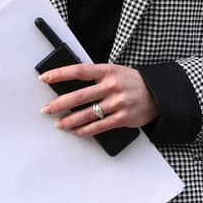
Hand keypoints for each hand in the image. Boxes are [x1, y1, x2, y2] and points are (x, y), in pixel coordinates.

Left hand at [40, 62, 155, 136]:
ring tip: (59, 124)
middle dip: (59, 104)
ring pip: (88, 114)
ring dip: (70, 121)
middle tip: (46, 109)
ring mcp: (118, 103)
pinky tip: (77, 131)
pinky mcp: (124, 118)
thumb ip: (95, 77)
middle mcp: (112, 86)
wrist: (158, 93)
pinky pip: (100, 126)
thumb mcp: (114, 72)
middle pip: (80, 96)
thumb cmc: (131, 82)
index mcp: (108, 71)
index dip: (60, 74)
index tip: (44, 78)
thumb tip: (68, 87)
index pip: (79, 71)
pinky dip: (86, 130)